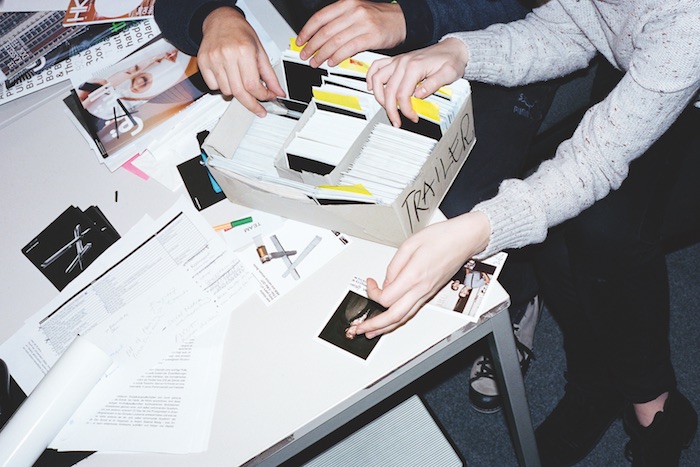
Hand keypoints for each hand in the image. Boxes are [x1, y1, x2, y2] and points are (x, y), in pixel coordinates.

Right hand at [198, 7, 284, 116]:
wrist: (221, 20)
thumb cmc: (240, 33)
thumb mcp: (260, 51)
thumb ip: (269, 75)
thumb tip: (277, 91)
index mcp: (243, 51)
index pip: (253, 85)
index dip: (262, 96)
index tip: (268, 97)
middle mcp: (227, 55)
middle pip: (239, 92)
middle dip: (251, 104)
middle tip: (258, 108)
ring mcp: (213, 59)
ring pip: (226, 92)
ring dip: (237, 93)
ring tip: (241, 83)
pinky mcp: (203, 62)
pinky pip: (213, 86)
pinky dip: (222, 87)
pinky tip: (228, 78)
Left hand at [296, 0, 405, 67]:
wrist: (401, 20)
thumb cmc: (378, 18)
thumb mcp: (356, 11)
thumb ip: (339, 20)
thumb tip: (319, 36)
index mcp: (347, 3)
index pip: (320, 17)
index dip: (307, 31)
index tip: (300, 41)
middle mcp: (354, 11)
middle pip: (325, 31)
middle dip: (312, 45)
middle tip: (304, 55)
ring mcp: (363, 24)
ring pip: (335, 41)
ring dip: (322, 54)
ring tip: (315, 62)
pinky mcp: (371, 37)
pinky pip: (348, 49)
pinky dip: (337, 57)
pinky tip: (331, 62)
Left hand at [357, 211, 490, 338]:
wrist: (464, 239)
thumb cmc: (442, 238)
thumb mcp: (410, 244)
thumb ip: (394, 265)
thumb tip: (386, 282)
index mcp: (414, 275)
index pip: (386, 298)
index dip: (372, 293)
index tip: (370, 283)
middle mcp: (421, 289)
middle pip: (394, 316)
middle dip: (374, 325)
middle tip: (359, 328)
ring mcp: (426, 293)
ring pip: (404, 318)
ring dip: (385, 328)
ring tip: (371, 331)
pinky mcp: (429, 293)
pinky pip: (411, 311)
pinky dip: (397, 319)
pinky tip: (390, 320)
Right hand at [366, 38, 468, 126]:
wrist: (453, 48)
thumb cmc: (452, 60)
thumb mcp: (449, 73)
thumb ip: (433, 84)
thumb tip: (418, 95)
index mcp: (415, 66)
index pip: (403, 94)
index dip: (406, 110)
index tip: (413, 118)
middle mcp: (403, 62)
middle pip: (388, 90)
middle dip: (390, 110)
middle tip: (396, 121)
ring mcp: (398, 61)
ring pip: (377, 79)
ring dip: (378, 96)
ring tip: (386, 108)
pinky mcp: (396, 61)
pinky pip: (377, 66)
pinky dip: (371, 77)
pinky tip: (372, 88)